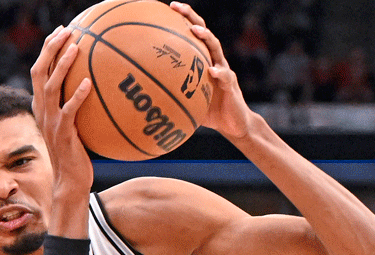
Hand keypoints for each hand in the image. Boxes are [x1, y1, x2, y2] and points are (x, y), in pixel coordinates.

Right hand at [30, 26, 93, 195]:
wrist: (70, 181)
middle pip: (39, 72)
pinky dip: (76, 96)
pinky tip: (88, 83)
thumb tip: (100, 87)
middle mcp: (42, 111)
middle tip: (66, 31)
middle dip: (50, 49)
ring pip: (50, 87)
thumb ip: (78, 107)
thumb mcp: (75, 126)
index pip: (39, 70)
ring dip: (62, 65)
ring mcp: (51, 123)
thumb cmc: (77, 154)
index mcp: (42, 106)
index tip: (62, 30)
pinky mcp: (63, 134)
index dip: (48, 49)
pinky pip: (68, 111)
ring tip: (76, 48)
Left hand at [170, 2, 252, 139]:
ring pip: (216, 48)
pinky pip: (225, 77)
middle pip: (203, 33)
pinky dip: (219, 73)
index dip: (181, 20)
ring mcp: (224, 70)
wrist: (233, 124)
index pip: (192, 36)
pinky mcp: (231, 85)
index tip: (166, 8)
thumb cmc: (207, 111)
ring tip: (195, 30)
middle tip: (176, 6)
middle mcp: (214, 60)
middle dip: (191, 17)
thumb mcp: (186, 100)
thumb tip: (141, 98)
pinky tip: (211, 71)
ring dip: (206, 37)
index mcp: (203, 61)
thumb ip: (169, 93)